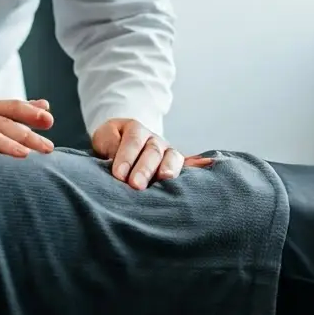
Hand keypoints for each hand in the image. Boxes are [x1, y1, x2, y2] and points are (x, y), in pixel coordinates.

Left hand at [91, 118, 212, 188]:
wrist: (123, 139)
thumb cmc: (112, 142)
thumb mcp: (105, 138)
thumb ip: (109, 145)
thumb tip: (113, 158)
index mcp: (135, 130)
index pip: (133, 142)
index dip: (126, 157)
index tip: (118, 175)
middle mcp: (155, 139)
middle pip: (153, 151)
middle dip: (145, 169)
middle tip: (135, 185)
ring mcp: (168, 151)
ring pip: (172, 157)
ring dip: (168, 169)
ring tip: (165, 180)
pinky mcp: (176, 163)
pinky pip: (189, 164)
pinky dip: (199, 164)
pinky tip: (208, 165)